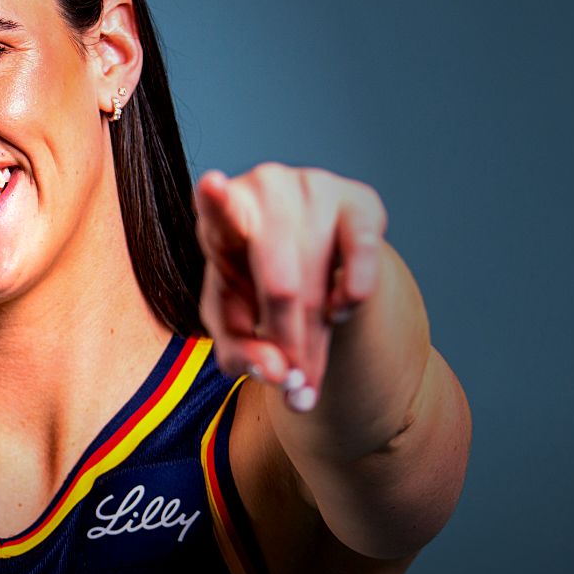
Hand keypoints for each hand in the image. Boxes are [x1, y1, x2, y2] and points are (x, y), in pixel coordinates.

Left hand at [193, 164, 387, 409]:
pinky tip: (338, 307)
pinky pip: (363, 256)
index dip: (216, 200)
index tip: (211, 185)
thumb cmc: (255, 288)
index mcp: (219, 220)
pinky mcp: (359, 200)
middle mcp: (264, 190)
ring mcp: (313, 187)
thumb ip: (240, 356)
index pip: (215, 209)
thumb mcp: (234, 325)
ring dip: (318, 336)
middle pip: (280, 287)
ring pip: (319, 282)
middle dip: (289, 345)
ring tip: (309, 355)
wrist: (310, 262)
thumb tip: (276, 373)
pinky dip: (352, 295)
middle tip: (295, 389)